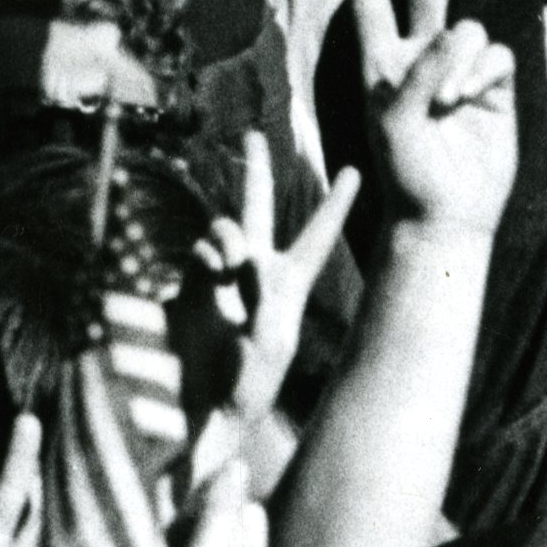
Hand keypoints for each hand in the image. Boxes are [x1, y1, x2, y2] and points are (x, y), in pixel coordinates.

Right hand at [194, 130, 360, 429]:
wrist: (207, 410)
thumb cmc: (251, 384)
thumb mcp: (269, 341)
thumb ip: (260, 294)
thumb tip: (243, 257)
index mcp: (290, 285)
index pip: (317, 235)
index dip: (336, 203)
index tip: (355, 170)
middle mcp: (256, 272)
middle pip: (260, 208)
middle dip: (257, 172)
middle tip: (253, 136)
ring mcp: (221, 278)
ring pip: (224, 228)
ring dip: (228, 235)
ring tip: (234, 264)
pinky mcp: (191, 287)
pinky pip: (198, 252)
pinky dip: (207, 257)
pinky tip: (215, 276)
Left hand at [352, 0, 515, 236]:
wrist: (448, 213)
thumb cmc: (407, 172)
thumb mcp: (397, 122)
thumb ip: (421, 72)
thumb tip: (458, 30)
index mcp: (381, 60)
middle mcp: (420, 55)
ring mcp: (459, 68)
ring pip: (470, 29)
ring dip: (462, 62)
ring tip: (450, 104)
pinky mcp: (494, 84)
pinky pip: (497, 55)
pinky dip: (485, 73)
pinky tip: (475, 102)